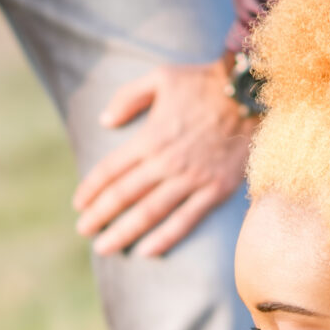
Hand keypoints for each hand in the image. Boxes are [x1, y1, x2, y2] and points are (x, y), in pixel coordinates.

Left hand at [71, 59, 254, 258]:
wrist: (251, 94)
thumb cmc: (204, 84)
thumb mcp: (160, 77)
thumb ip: (128, 98)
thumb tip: (104, 121)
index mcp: (150, 137)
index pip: (110, 169)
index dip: (90, 189)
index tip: (78, 204)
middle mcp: (166, 162)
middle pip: (123, 195)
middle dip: (99, 216)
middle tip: (83, 231)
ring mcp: (191, 179)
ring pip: (149, 213)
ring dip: (123, 233)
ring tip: (104, 248)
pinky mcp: (214, 190)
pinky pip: (185, 221)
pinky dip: (164, 239)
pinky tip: (146, 252)